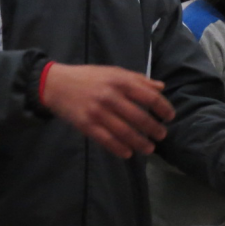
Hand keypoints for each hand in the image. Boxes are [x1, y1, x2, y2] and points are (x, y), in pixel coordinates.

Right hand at [41, 64, 174, 158]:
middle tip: (161, 136)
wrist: (55, 84)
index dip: (163, 109)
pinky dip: (119, 149)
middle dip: (154, 129)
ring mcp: (98, 112)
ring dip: (140, 143)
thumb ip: (138, 79)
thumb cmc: (88, 77)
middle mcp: (111, 96)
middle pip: (140, 117)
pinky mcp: (86, 125)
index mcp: (120, 81)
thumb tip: (161, 87)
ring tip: (149, 149)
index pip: (150, 97)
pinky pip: (107, 140)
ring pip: (125, 132)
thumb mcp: (113, 71)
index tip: (169, 117)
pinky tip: (128, 154)